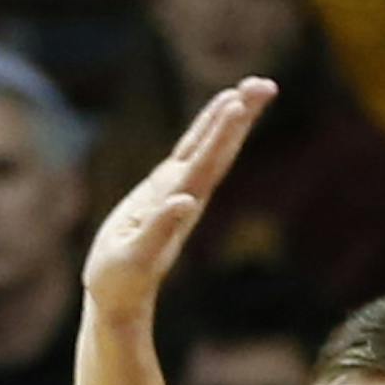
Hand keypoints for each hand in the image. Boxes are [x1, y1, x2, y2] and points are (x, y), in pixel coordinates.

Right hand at [82, 78, 274, 319]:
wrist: (120, 301)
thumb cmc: (120, 284)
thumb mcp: (135, 258)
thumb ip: (160, 230)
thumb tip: (184, 200)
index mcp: (178, 205)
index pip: (205, 162)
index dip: (221, 133)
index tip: (238, 102)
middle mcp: (185, 196)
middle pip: (217, 150)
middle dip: (239, 117)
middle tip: (265, 84)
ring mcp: (177, 193)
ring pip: (207, 149)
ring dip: (228, 120)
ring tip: (247, 89)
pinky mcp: (164, 194)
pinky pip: (189, 155)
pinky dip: (205, 133)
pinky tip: (217, 119)